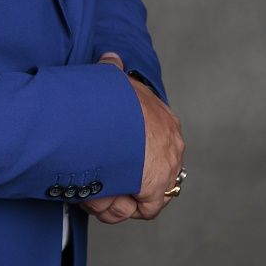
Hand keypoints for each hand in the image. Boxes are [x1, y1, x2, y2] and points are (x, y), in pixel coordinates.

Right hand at [81, 53, 184, 224]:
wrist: (112, 111)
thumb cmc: (109, 96)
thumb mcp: (112, 79)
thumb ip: (113, 70)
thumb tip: (111, 58)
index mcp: (165, 121)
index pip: (156, 144)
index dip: (133, 156)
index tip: (114, 161)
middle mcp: (171, 146)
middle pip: (151, 173)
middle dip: (126, 181)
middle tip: (102, 181)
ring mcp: (167, 168)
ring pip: (144, 193)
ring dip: (116, 196)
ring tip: (93, 190)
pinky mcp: (156, 188)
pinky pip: (142, 208)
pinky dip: (119, 206)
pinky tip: (99, 197)